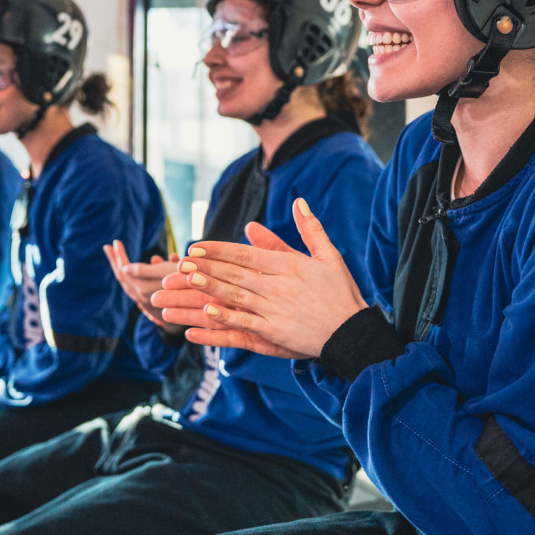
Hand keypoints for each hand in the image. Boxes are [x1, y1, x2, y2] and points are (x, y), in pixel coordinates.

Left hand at [104, 241, 182, 334]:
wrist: (197, 306)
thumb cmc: (183, 283)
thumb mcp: (164, 273)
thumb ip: (143, 271)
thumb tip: (124, 268)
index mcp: (141, 288)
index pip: (124, 270)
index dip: (119, 256)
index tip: (115, 242)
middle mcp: (140, 296)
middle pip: (122, 277)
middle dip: (115, 260)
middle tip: (108, 247)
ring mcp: (144, 300)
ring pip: (127, 282)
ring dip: (121, 267)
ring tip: (117, 254)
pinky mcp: (150, 300)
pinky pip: (135, 285)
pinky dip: (132, 275)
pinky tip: (133, 268)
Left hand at [151, 198, 368, 358]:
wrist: (352, 332)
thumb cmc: (341, 292)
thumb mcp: (329, 256)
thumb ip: (310, 228)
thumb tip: (299, 201)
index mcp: (290, 266)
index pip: (247, 255)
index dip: (219, 250)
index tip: (197, 245)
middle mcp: (279, 287)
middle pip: (236, 274)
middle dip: (206, 266)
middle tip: (182, 261)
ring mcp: (275, 311)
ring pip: (235, 297)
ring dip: (210, 288)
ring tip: (187, 280)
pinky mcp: (275, 333)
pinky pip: (244, 325)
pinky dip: (224, 319)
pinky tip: (205, 314)